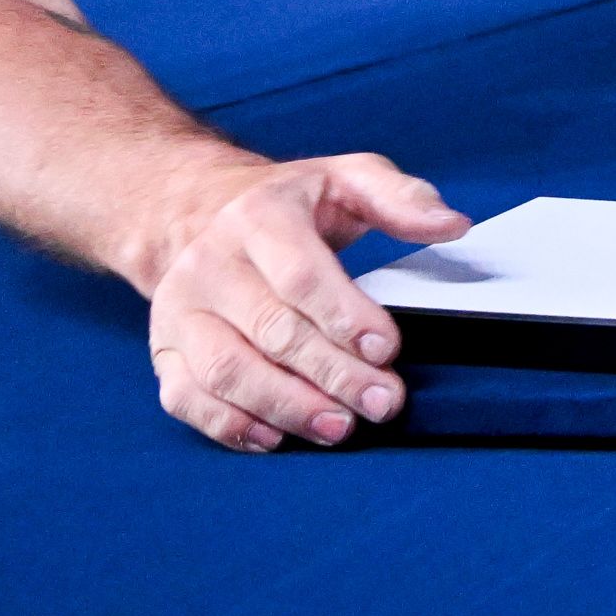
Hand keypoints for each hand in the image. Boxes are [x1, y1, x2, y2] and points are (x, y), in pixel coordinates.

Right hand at [139, 153, 471, 451]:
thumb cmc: (291, 203)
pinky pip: (186, 397)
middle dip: (332, 375)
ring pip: (227, 370)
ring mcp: (179, 310)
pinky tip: (275, 438)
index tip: (388, 351)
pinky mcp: (163, 348)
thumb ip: (401, 198)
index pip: (301, 276)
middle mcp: (208, 264)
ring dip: (286, 407)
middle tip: (382, 403)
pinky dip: (228, 425)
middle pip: (272, 331)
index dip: (346, 317)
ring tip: (339, 427)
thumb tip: (452, 225)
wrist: (197, 211)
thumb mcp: (348, 177)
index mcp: (258, 217)